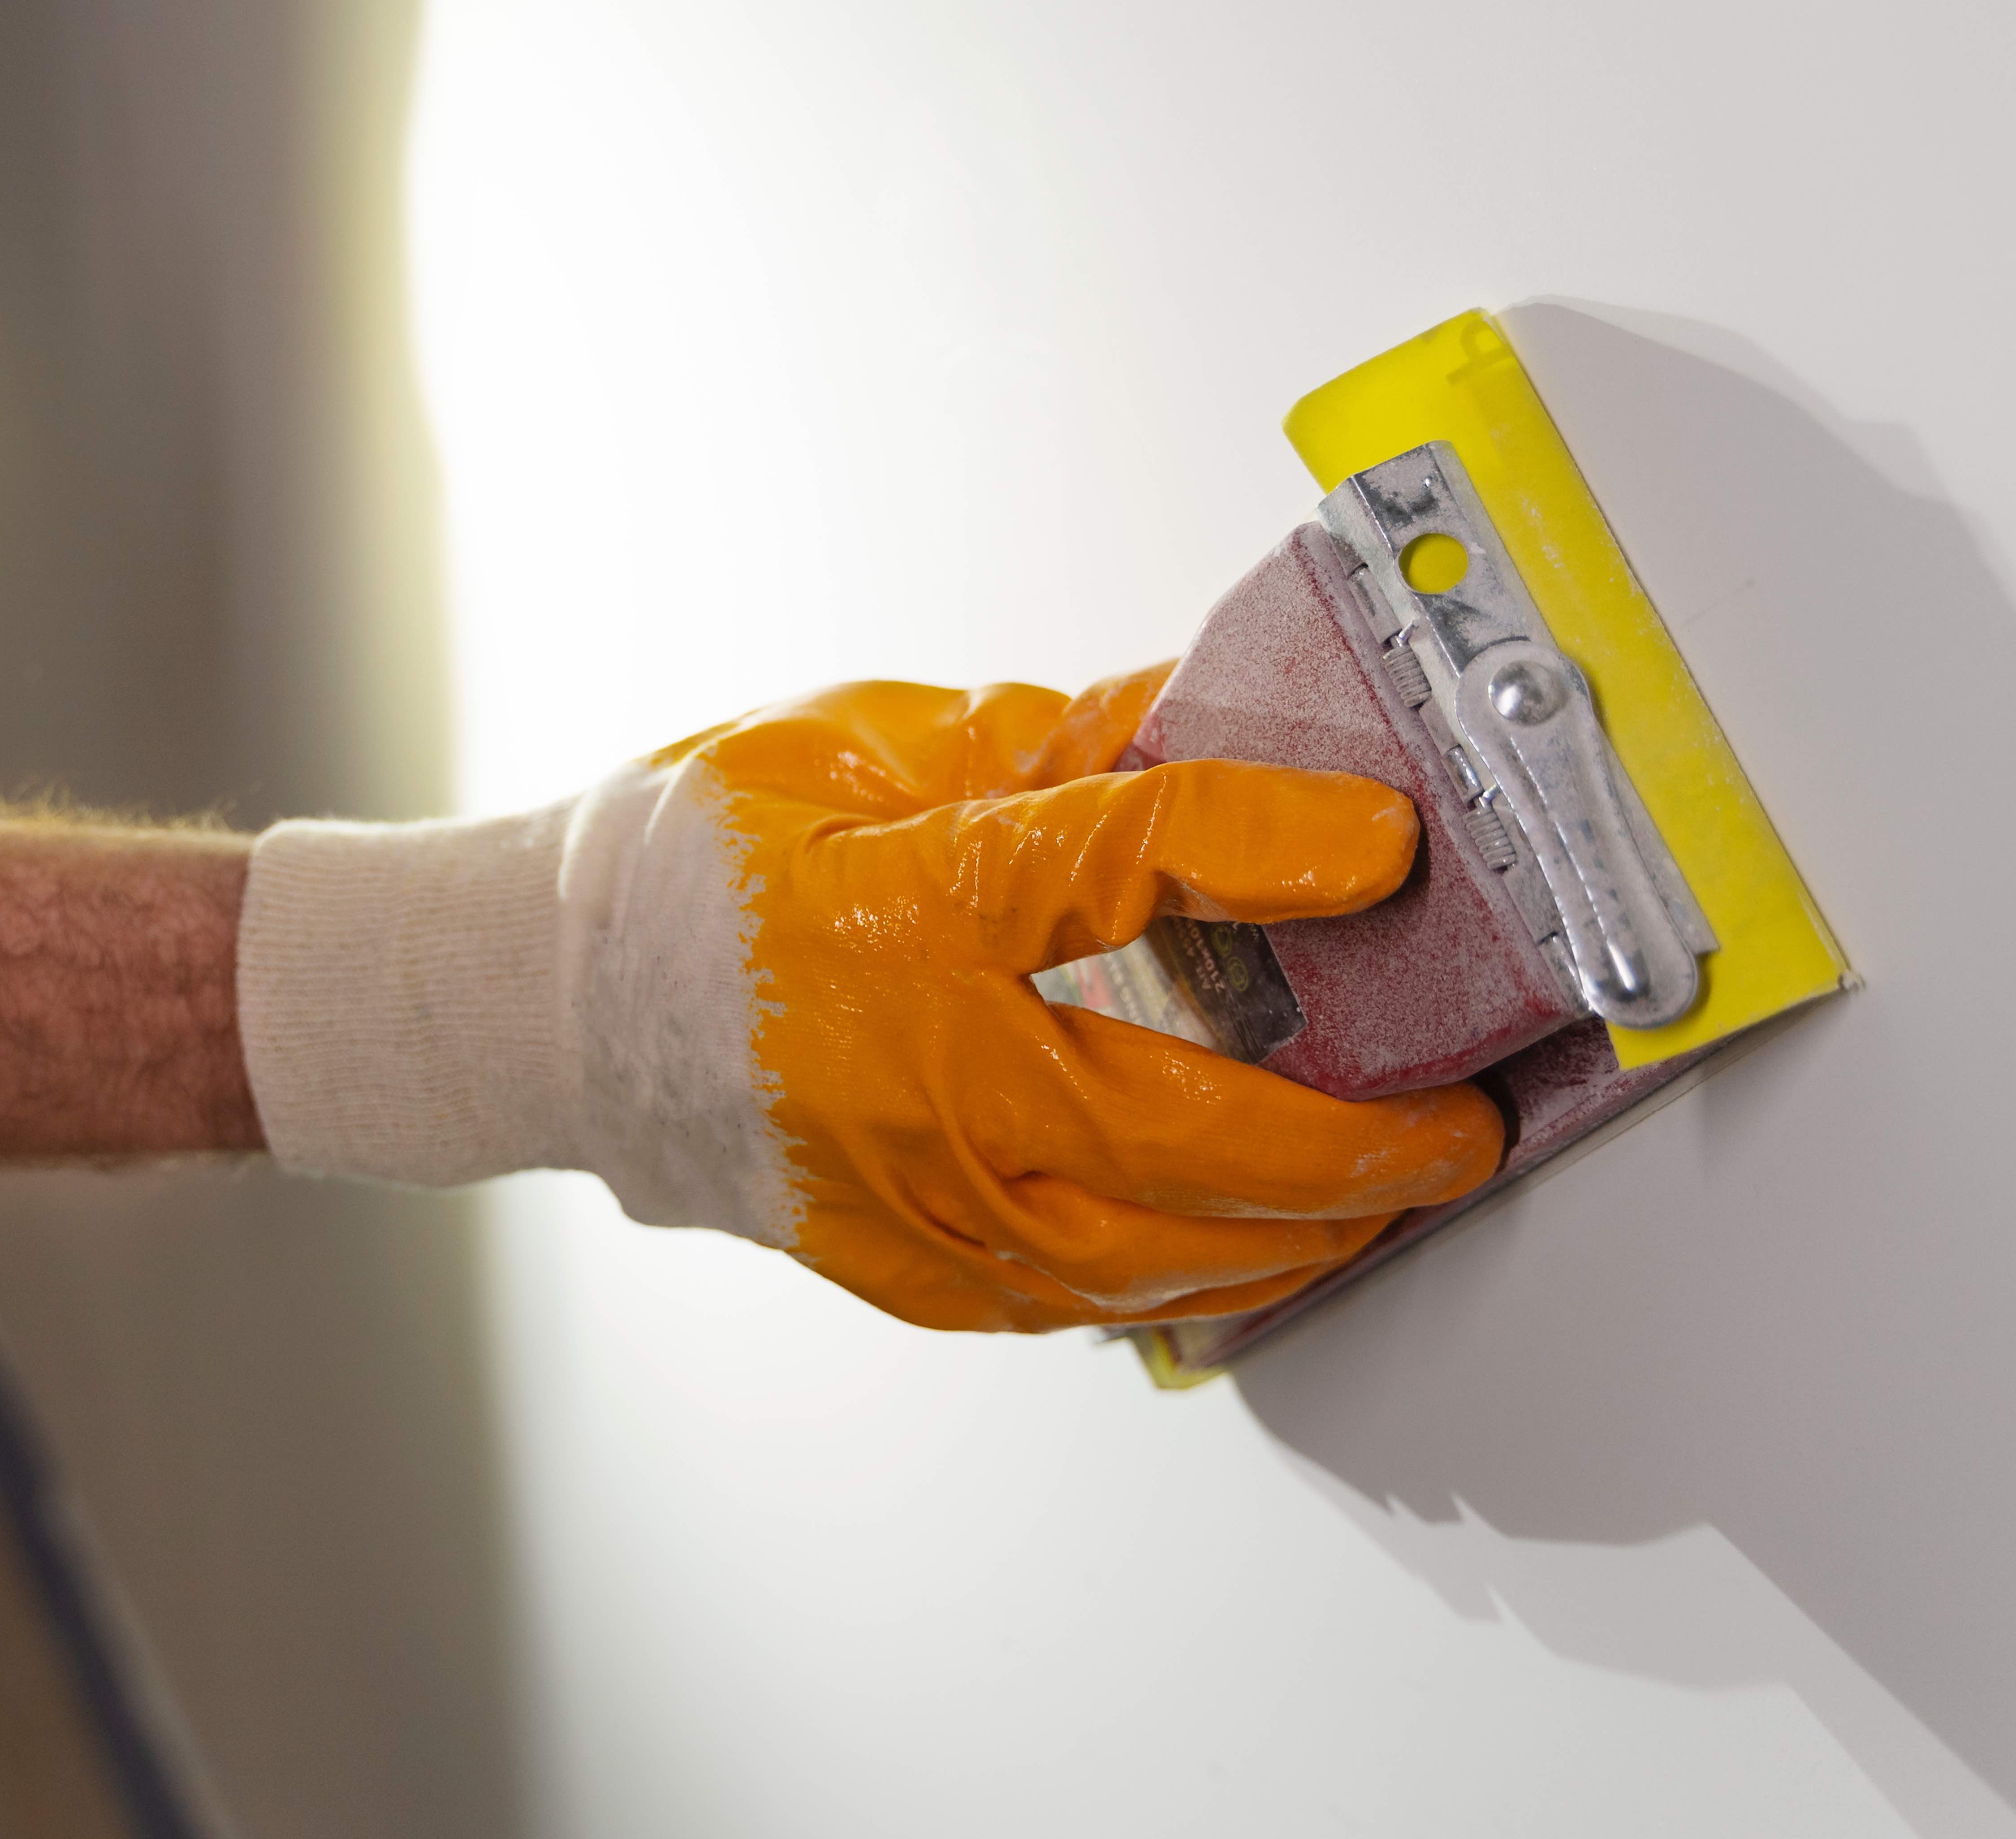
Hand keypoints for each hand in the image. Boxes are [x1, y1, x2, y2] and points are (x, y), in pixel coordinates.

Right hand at [237, 667, 1505, 1333]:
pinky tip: (1274, 1246)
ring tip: (1403, 1188)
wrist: (550, 1005)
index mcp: (898, 916)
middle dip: (1361, 1139)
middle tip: (1466, 1115)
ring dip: (1308, 1232)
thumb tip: (1208, 715)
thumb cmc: (694, 865)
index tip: (1386, 838)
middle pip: (1189, 1136)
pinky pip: (1092, 1301)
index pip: (1123, 866)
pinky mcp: (912, 1268)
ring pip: (1161, 1257)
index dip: (1274, 841)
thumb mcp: (866, 744)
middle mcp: (915, 1082)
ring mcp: (914, 1202)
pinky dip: (1204, 1280)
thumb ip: (1051, 744)